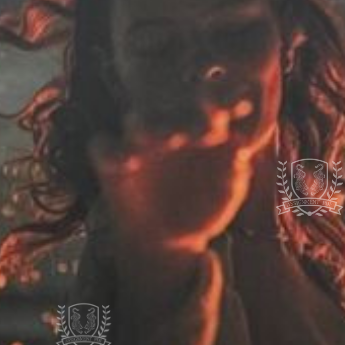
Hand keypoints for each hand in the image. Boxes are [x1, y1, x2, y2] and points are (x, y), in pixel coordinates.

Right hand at [88, 93, 259, 258]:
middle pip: (173, 110)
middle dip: (188, 114)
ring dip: (150, 127)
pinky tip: (127, 164)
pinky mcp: (111, 164)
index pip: (212, 109)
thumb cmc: (203, 212)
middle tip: (206, 126)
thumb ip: (236, 176)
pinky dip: (110, 152)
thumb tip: (241, 152)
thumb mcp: (226, 197)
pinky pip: (102, 148)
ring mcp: (139, 145)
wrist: (167, 242)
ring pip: (136, 122)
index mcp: (200, 132)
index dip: (227, 103)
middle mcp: (169, 130)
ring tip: (168, 139)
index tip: (242, 105)